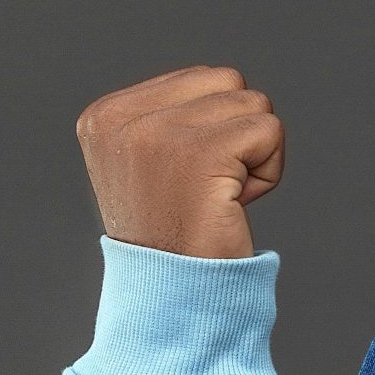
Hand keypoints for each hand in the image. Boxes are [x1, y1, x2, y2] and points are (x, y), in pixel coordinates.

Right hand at [75, 66, 284, 258]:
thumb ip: (168, 114)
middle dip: (236, 133)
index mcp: (104, 115)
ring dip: (253, 156)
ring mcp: (157, 134)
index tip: (184, 179)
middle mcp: (121, 119)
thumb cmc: (173, 234)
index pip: (200, 79)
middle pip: (227, 82)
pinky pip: (270, 131)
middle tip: (207, 187)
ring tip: (217, 196)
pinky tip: (234, 204)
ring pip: (254, 104)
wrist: (174, 295)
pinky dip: (268, 172)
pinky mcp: (200, 153)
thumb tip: (218, 84)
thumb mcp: (149, 162)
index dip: (212, 129)